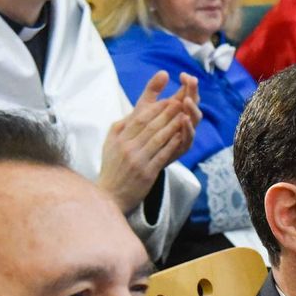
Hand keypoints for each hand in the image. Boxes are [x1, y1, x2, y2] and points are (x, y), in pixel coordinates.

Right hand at [96, 71, 198, 212]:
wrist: (111, 195)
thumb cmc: (112, 168)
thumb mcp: (110, 144)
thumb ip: (121, 128)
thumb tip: (134, 112)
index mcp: (119, 139)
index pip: (139, 119)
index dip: (155, 108)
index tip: (168, 100)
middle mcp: (127, 148)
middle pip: (150, 126)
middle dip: (167, 112)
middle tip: (180, 102)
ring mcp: (137, 160)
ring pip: (158, 138)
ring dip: (172, 125)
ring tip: (184, 115)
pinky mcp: (146, 173)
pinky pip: (162, 155)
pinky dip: (172, 144)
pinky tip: (181, 136)